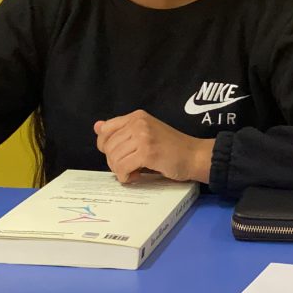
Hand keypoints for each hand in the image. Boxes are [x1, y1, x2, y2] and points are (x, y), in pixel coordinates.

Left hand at [94, 110, 213, 184]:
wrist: (195, 155)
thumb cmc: (171, 148)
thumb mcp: (145, 133)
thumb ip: (122, 130)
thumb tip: (97, 126)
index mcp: (137, 116)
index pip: (105, 129)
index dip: (105, 146)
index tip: (118, 155)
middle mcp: (138, 123)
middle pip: (108, 146)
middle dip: (114, 162)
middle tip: (128, 167)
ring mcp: (143, 137)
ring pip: (114, 158)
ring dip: (120, 171)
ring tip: (133, 172)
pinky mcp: (147, 152)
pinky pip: (123, 167)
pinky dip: (125, 177)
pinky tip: (136, 177)